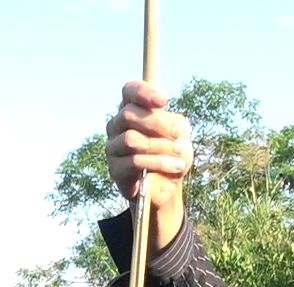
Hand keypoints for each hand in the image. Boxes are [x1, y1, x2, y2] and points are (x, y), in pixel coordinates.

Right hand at [105, 80, 190, 237]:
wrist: (165, 187)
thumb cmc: (171, 154)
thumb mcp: (180, 136)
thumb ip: (177, 125)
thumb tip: (175, 125)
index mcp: (131, 110)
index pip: (129, 91)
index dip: (144, 92)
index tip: (164, 101)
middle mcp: (117, 126)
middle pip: (128, 114)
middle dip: (158, 123)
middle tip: (179, 134)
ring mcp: (112, 147)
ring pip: (131, 139)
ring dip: (160, 146)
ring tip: (179, 155)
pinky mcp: (115, 169)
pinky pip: (134, 161)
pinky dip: (159, 163)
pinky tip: (175, 167)